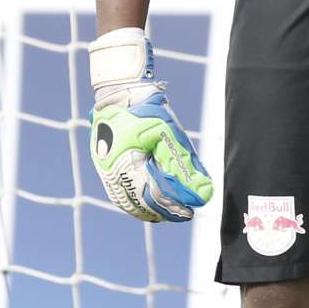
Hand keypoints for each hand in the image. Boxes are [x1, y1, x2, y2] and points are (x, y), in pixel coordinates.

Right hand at [87, 26, 212, 222]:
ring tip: (172, 213)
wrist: (119, 93)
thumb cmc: (146, 109)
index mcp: (127, 161)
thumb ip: (185, 164)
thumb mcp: (169, 133)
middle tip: (185, 214)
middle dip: (166, 211)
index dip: (176, 205)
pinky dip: (137, 203)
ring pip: (129, 202)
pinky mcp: (105, 168)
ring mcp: (106, 170)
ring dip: (151, 210)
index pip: (155, 193)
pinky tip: (152, 205)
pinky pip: (121, 194)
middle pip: (141, 203)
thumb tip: (203, 192)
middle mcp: (112, 170)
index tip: (192, 210)